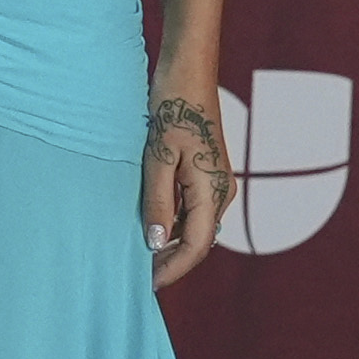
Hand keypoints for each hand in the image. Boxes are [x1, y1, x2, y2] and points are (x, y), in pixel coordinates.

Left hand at [142, 93, 230, 287]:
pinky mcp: (208, 175)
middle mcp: (222, 191)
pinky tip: (149, 226)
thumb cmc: (172, 108)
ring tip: (138, 256)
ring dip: (170, 244)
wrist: (188, 73)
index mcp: (214, 190)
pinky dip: (172, 224)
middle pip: (198, 241)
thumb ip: (158, 202)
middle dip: (170, 262)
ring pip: (195, 227)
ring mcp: (217, 183)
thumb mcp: (158, 156)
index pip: (195, 246)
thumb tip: (155, 242)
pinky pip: (193, 210)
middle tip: (136, 276)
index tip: (146, 285)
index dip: (171, 269)